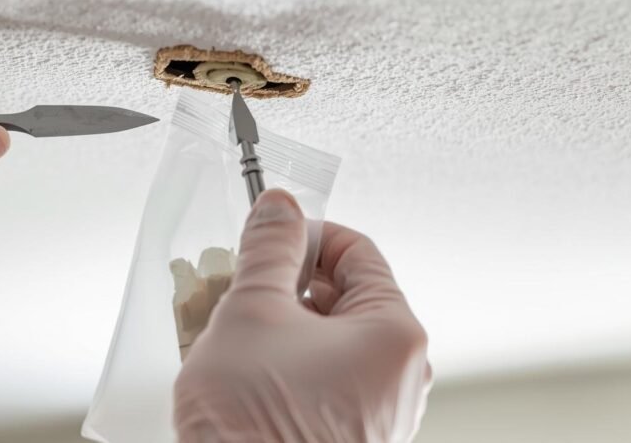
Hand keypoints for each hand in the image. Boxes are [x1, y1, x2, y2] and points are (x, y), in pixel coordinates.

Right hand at [174, 190, 431, 442]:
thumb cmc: (256, 429)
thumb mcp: (251, 313)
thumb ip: (269, 250)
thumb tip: (279, 210)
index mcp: (395, 335)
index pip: (359, 251)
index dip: (308, 233)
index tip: (270, 234)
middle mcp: (400, 375)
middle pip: (345, 296)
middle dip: (286, 283)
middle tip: (240, 283)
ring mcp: (377, 411)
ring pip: (328, 339)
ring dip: (279, 324)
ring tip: (231, 329)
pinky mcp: (350, 436)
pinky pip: (322, 377)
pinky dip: (285, 362)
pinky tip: (242, 367)